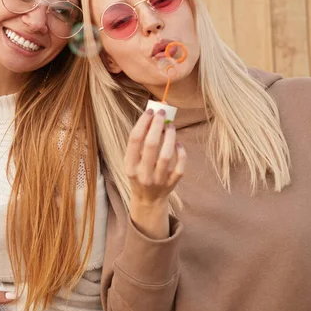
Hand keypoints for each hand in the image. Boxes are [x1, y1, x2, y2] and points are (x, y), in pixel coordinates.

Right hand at [125, 108, 185, 238]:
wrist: (148, 200)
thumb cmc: (140, 173)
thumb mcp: (133, 161)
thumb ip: (140, 142)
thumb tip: (152, 115)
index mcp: (130, 166)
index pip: (134, 139)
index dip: (143, 122)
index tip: (150, 111)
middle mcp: (142, 174)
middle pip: (151, 145)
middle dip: (157, 125)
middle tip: (162, 112)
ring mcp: (158, 180)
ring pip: (166, 155)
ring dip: (169, 137)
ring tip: (170, 125)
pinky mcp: (171, 184)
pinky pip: (179, 167)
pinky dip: (181, 153)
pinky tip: (178, 143)